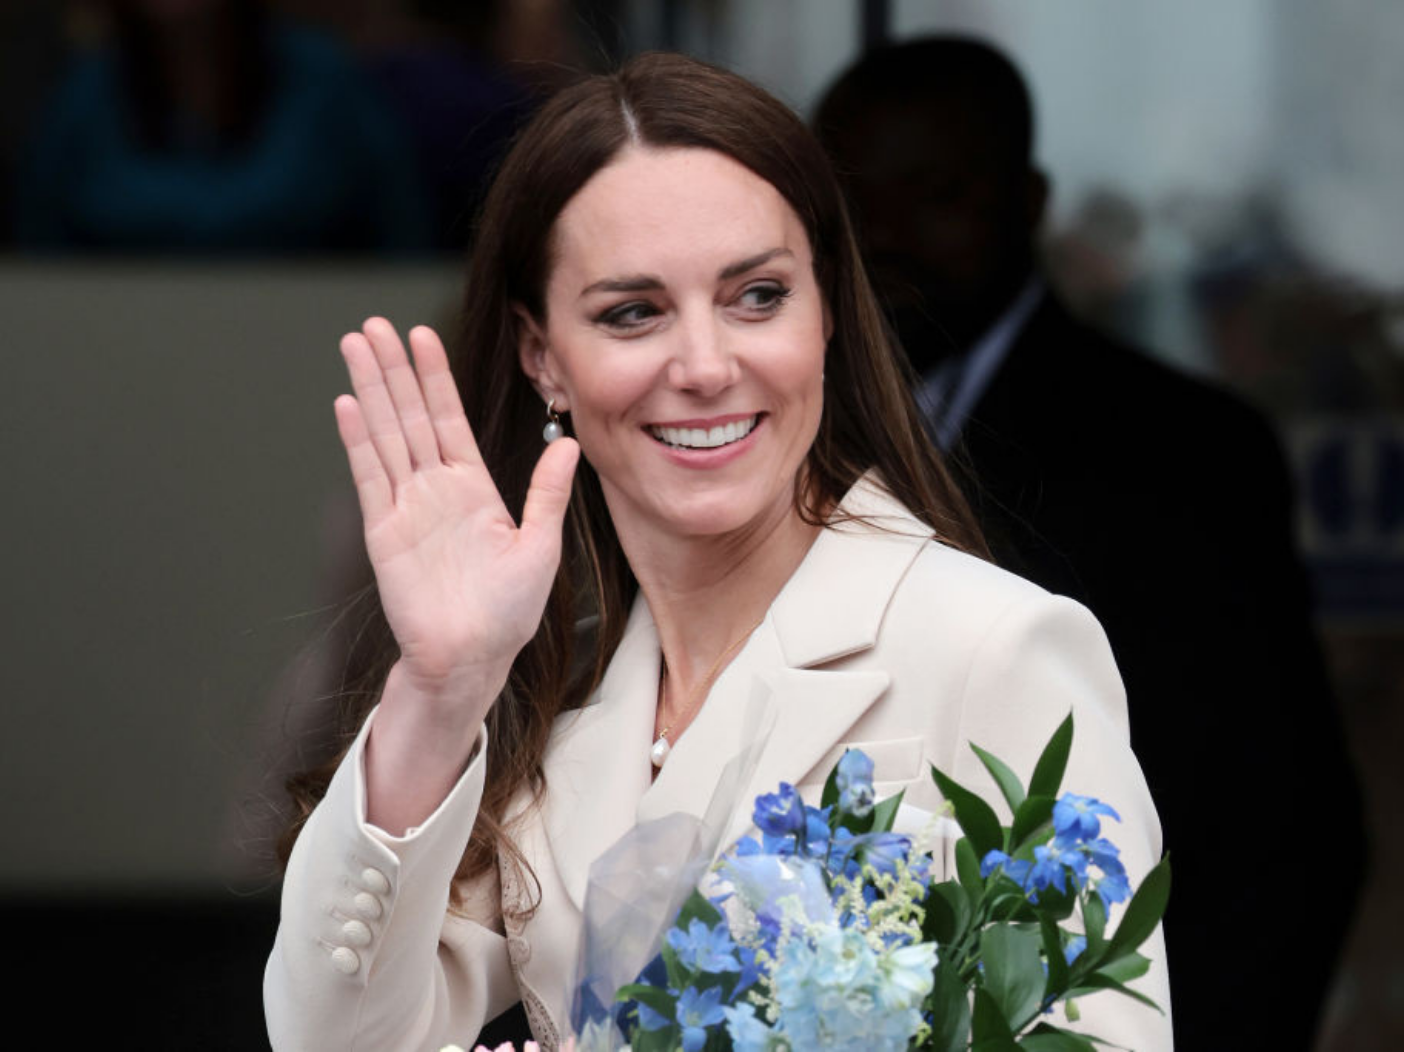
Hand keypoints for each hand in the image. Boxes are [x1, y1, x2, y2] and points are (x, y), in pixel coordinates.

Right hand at [335, 318, 578, 730]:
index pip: (449, 418)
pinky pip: (371, 477)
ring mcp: (406, 507)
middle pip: (410, 416)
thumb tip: (569, 444)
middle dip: (393, 369)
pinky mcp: (385, 532)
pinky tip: (349, 403)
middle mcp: (435, 490)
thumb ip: (546, 492)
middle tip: (373, 325)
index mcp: (472, 488)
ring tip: (355, 345)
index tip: (421, 336)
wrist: (474, 657)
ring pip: (387, 435)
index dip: (434, 377)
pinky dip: (359, 440)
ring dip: (371, 390)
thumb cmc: (509, 611)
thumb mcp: (540, 544)